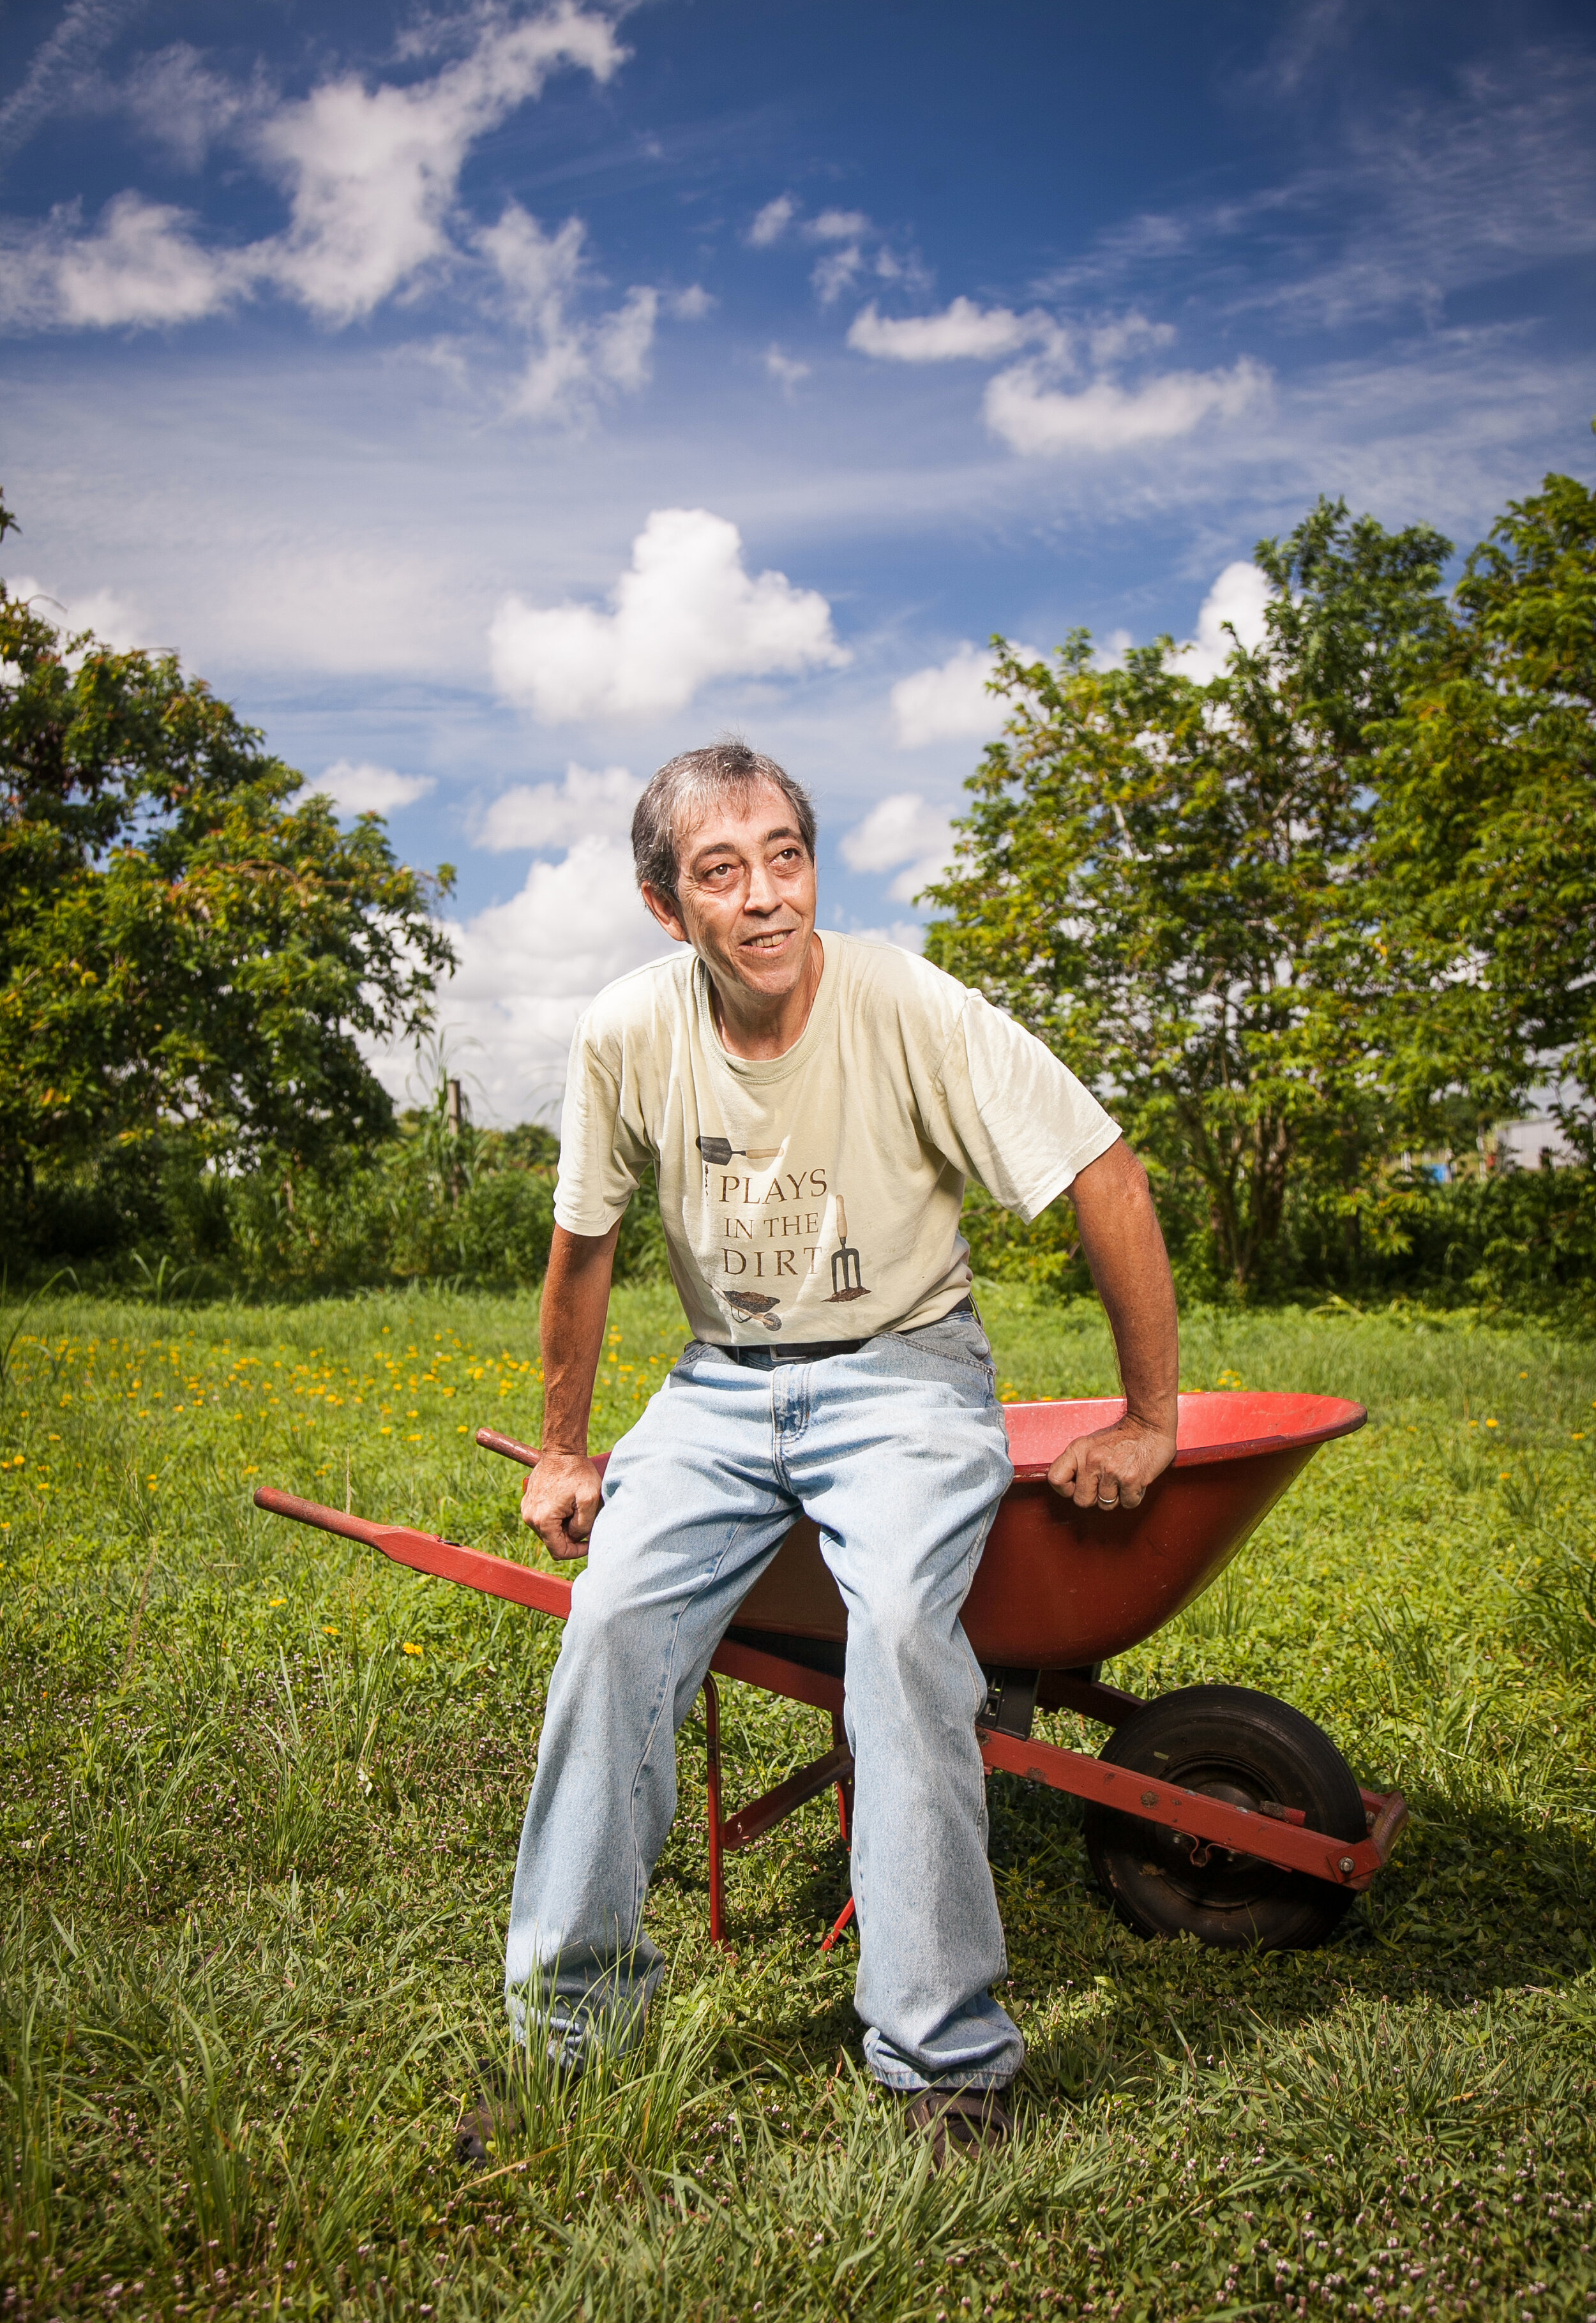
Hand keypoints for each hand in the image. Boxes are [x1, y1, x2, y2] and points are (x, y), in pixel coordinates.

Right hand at [521, 1450, 602, 1558]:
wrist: (562, 1450)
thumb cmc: (577, 1472)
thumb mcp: (590, 1499)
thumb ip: (584, 1525)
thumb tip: (576, 1537)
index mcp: (543, 1520)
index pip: (559, 1552)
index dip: (577, 1552)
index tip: (590, 1542)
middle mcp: (530, 1518)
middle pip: (553, 1542)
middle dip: (571, 1536)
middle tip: (585, 1519)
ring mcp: (527, 1510)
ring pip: (549, 1532)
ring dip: (564, 1526)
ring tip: (576, 1508)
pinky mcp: (528, 1503)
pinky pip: (544, 1520)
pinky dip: (557, 1517)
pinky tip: (567, 1503)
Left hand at [1048, 1412, 1174, 1513]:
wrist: (1149, 1424)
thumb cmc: (1121, 1437)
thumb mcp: (1091, 1443)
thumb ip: (1078, 1463)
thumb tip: (1069, 1486)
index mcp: (1078, 1450)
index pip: (1056, 1479)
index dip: (1066, 1489)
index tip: (1077, 1487)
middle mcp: (1092, 1461)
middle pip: (1082, 1500)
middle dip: (1095, 1497)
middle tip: (1106, 1484)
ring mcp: (1111, 1471)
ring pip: (1106, 1504)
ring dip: (1116, 1496)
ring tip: (1123, 1478)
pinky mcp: (1131, 1479)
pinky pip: (1127, 1503)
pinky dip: (1133, 1496)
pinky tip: (1134, 1480)